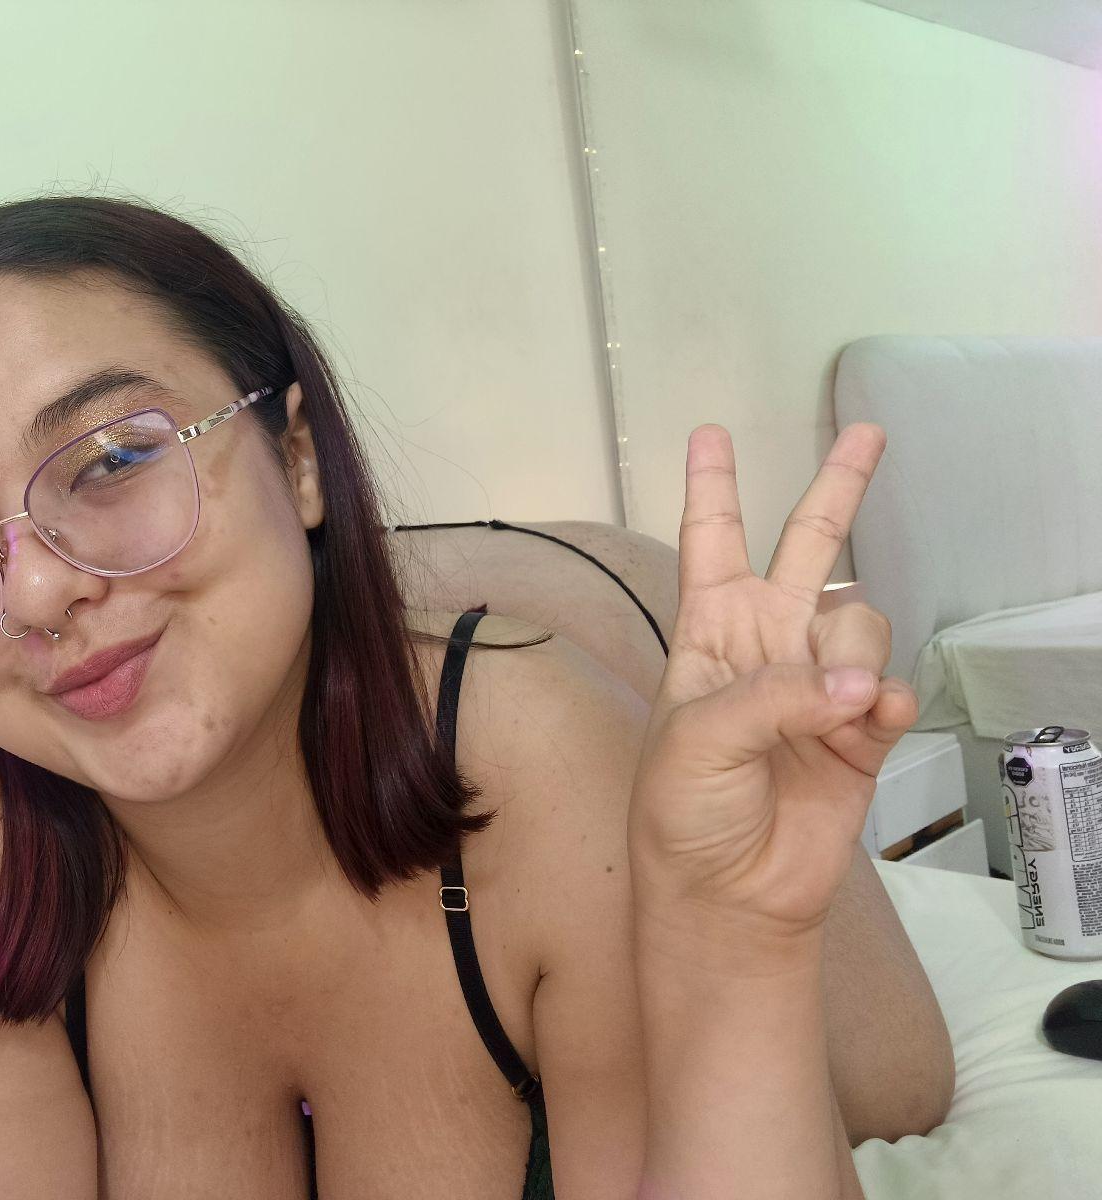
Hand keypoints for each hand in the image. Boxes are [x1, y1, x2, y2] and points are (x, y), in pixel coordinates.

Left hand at [628, 423, 919, 948]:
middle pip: (809, 547)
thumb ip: (773, 697)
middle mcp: (765, 646)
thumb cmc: (683, 814)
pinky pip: (891, 686)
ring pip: (860, 621)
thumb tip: (855, 685)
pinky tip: (869, 721)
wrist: (727, 896)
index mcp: (708, 635)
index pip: (710, 543)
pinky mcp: (861, 730)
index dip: (712, 487)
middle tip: (867, 434)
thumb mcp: (696, 741)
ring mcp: (816, 684)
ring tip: (829, 710)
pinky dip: (886, 700)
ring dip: (850, 655)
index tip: (709, 433)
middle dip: (837, 488)